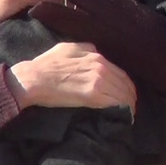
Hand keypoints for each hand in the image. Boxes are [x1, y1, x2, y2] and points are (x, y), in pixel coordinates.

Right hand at [7, 42, 136, 113]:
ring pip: (123, 93)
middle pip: (125, 83)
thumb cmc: (46, 64)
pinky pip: (115, 103)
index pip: (120, 72)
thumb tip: (95, 53)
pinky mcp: (92, 95)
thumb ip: (85, 50)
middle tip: (132, 107)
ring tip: (130, 114)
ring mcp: (97, 80)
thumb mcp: (68, 48)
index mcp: (96, 56)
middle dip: (131, 96)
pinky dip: (123, 110)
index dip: (126, 85)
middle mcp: (100, 66)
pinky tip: (125, 117)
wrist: (33, 79)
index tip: (127, 94)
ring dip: (129, 105)